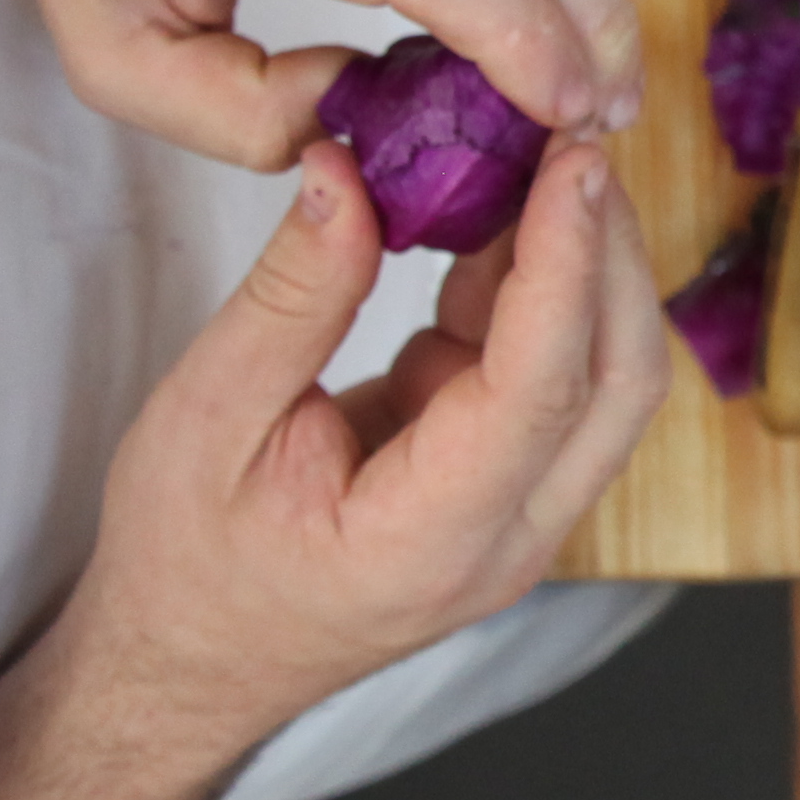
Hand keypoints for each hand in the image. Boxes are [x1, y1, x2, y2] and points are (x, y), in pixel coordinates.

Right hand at [70, 135, 669, 765]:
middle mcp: (508, 539)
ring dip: (582, 262)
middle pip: (615, 381)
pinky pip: (554, 373)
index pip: (539, 392)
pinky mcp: (512, 480)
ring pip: (603, 374)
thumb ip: (291, 300)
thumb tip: (349, 171)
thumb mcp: (203, 422)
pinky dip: (535, 288)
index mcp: (428, 543)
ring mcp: (523, 516)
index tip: (570, 161)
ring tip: (532, 154)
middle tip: (565, 135)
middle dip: (606, 248)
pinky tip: (493, 213)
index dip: (566, 264)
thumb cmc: (184, 563)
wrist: (188, 664)